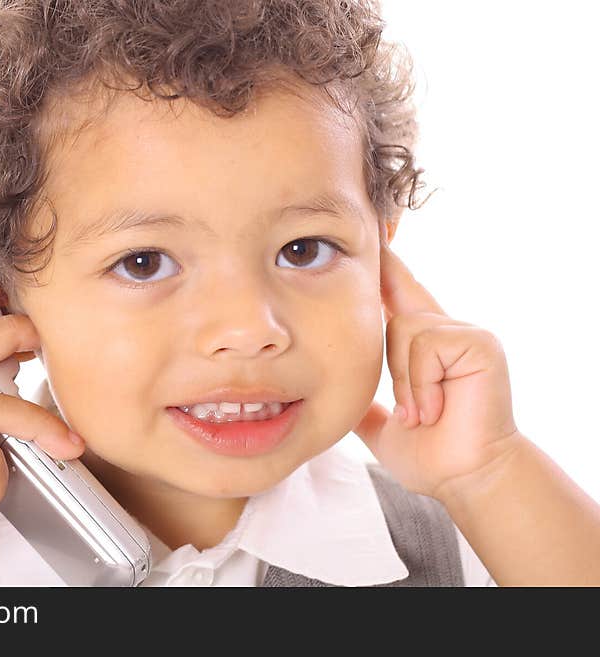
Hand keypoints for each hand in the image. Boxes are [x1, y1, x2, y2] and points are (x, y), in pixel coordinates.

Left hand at [353, 241, 522, 501]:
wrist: (463, 478)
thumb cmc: (429, 453)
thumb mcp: (380, 421)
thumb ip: (359, 400)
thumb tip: (327, 393)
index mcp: (418, 343)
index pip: (394, 289)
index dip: (380, 262)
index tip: (369, 226)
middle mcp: (441, 328)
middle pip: (392, 304)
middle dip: (386, 340)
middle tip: (404, 393)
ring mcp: (463, 332)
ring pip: (402, 330)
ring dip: (402, 383)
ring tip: (419, 413)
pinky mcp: (477, 342)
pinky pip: (424, 346)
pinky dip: (419, 384)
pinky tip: (432, 410)